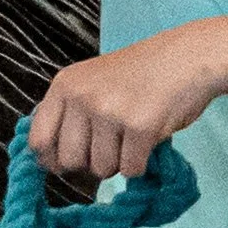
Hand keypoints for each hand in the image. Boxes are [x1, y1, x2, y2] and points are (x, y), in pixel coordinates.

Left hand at [27, 24, 227, 180]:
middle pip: (70, 161)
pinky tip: (148, 139)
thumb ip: (70, 114)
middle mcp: (82, 97)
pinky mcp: (139, 127)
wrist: (188, 57)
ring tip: (132, 135)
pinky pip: (130, 170)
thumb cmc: (141, 74)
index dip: (51, 160)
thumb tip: (49, 162)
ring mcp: (110, 112)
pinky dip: (141, 164)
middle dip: (90, 164)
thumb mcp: (93, 82)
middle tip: (111, 147)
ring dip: (119, 162)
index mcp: (65, 85)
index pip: (39, 140)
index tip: (65, 165)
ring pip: (102, 169)